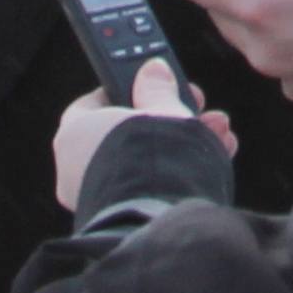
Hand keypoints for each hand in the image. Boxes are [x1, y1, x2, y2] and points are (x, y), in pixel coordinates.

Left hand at [51, 57, 231, 213]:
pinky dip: (175, 174)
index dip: (132, 89)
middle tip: (197, 108)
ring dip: (183, 144)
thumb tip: (154, 70)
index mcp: (74, 131)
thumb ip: (158, 88)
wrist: (158, 222)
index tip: (158, 84)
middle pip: (128, 131)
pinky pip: (148, 187)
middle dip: (169, 118)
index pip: (98, 100)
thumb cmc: (152, 159)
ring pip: (143, 161)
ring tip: (217, 135)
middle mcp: (76, 168)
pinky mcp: (119, 219)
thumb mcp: (163, 110)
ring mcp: (96, 198)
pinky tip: (211, 162)